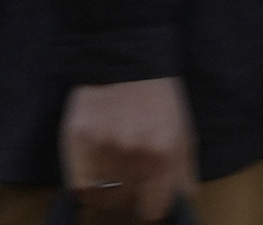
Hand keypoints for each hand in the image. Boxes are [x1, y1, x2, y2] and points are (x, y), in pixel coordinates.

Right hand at [62, 75, 194, 219]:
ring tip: (111, 166)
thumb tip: (182, 202)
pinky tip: (93, 171)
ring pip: (102, 196)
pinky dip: (85, 186)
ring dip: (106, 188)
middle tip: (129, 172)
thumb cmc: (158, 95)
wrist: (125, 53)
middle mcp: (134, 154)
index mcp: (165, 154)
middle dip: (129, 191)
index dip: (150, 205)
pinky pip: (79, 186)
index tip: (147, 198)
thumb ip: (184, 172)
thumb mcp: (183, 130)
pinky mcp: (78, 138)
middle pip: (126, 201)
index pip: (153, 209)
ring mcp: (103, 147)